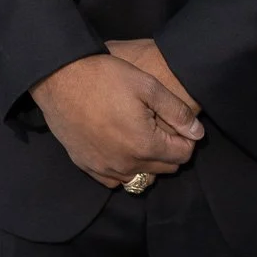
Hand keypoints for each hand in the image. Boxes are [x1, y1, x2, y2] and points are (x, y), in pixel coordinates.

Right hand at [30, 53, 202, 188]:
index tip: (179, 123)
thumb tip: (197, 133)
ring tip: (139, 135)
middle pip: (163, 168)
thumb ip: (176, 111)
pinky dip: (123, 168)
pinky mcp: (86, 166)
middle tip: (160, 125)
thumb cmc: (105, 77)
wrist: (59, 78)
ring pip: (139, 177)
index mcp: (145, 146)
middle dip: (168, 150)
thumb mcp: (147, 85)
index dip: (186, 138)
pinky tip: (119, 145)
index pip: (182, 155)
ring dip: (146, 161)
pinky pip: (114, 179)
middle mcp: (126, 166)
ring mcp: (104, 169)